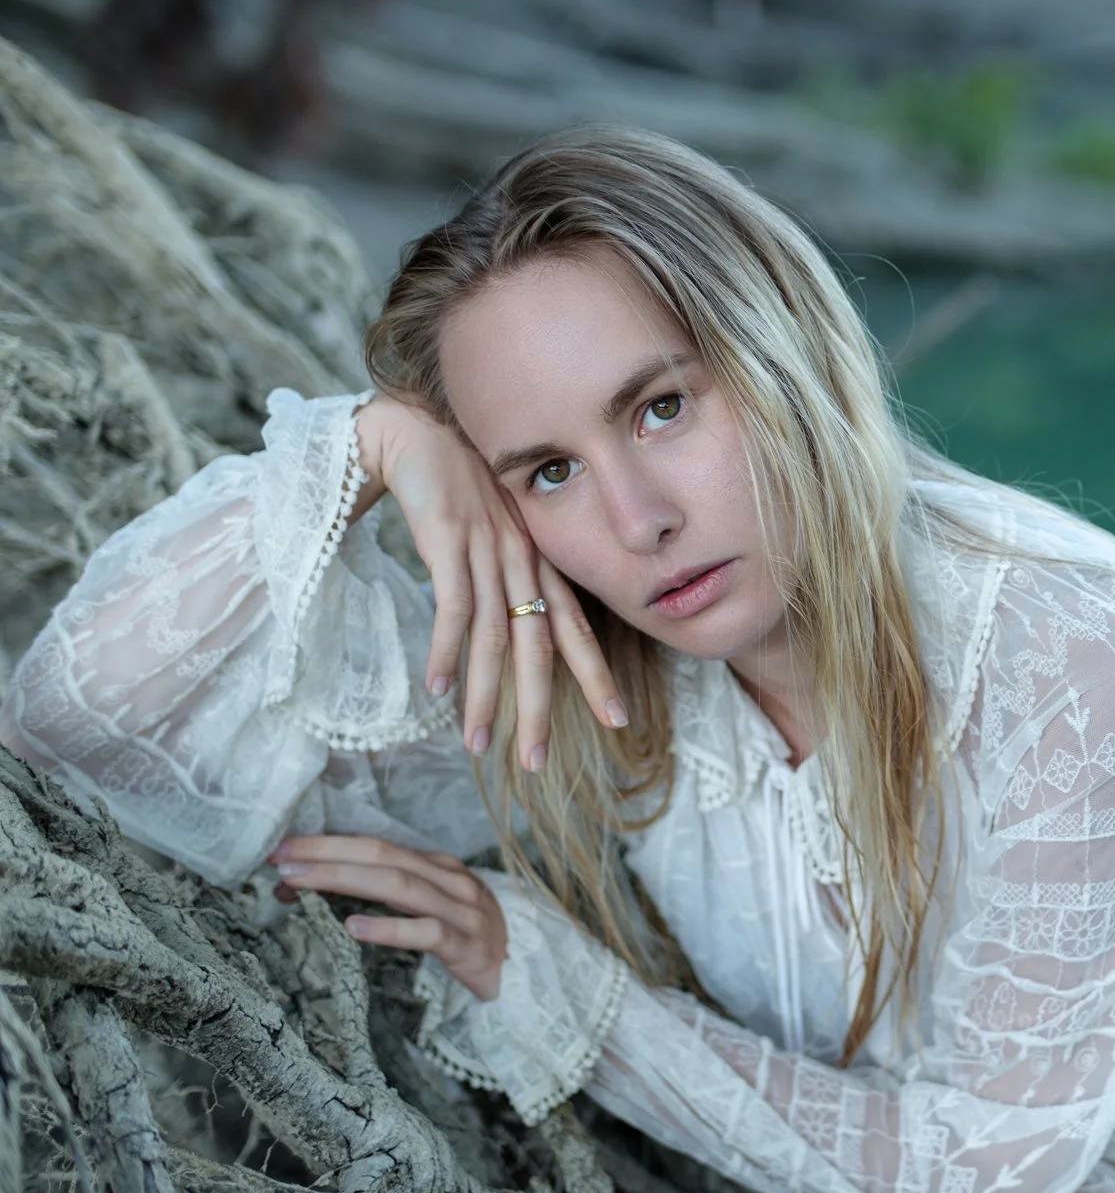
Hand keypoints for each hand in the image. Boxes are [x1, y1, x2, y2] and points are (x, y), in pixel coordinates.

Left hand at [271, 835, 507, 1000]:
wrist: (526, 971)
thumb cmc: (469, 938)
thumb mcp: (432, 908)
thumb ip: (387, 895)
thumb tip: (319, 884)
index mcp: (438, 867)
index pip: (378, 846)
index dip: (330, 844)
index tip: (284, 848)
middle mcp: (450, 881)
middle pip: (383, 856)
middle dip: (327, 853)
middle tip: (281, 858)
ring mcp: (462, 911)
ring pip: (399, 886)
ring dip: (343, 879)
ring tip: (299, 882)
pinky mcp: (468, 946)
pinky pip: (426, 933)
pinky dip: (389, 928)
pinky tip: (355, 927)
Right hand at [354, 394, 626, 769]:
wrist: (418, 431)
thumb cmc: (460, 487)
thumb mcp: (499, 534)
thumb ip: (513, 577)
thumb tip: (518, 632)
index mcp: (539, 561)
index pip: (575, 628)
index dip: (596, 675)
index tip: (618, 721)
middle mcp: (523, 560)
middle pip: (540, 646)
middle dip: (541, 707)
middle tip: (537, 762)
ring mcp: (488, 550)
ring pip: (494, 637)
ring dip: (484, 695)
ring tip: (478, 744)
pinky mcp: (448, 539)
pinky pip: (451, 605)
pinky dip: (443, 648)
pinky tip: (437, 686)